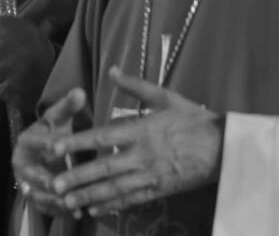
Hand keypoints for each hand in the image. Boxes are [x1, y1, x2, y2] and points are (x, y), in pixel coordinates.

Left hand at [0, 15, 54, 114]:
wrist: (57, 75)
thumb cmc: (36, 50)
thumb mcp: (19, 30)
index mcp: (15, 27)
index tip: (2, 40)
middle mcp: (10, 46)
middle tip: (7, 58)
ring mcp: (10, 68)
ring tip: (12, 72)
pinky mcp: (10, 89)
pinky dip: (2, 88)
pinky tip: (14, 83)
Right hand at [12, 87, 88, 217]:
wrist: (41, 152)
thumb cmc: (51, 133)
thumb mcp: (58, 119)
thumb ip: (68, 106)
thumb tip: (80, 91)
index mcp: (26, 141)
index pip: (34, 142)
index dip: (45, 145)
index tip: (57, 149)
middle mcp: (22, 164)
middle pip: (33, 174)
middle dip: (48, 181)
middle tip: (62, 187)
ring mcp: (26, 183)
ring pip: (39, 194)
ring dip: (55, 201)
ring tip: (74, 204)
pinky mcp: (34, 198)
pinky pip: (45, 208)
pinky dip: (60, 211)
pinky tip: (78, 212)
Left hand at [48, 67, 222, 218]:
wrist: (225, 148)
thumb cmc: (193, 119)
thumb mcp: (165, 97)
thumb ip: (135, 86)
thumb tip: (112, 70)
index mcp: (141, 130)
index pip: (102, 136)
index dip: (78, 142)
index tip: (55, 147)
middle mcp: (142, 155)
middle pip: (104, 168)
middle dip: (78, 177)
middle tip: (54, 184)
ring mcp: (150, 175)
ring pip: (114, 188)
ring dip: (89, 195)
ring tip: (67, 201)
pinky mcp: (159, 190)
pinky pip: (132, 199)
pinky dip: (112, 205)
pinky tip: (94, 208)